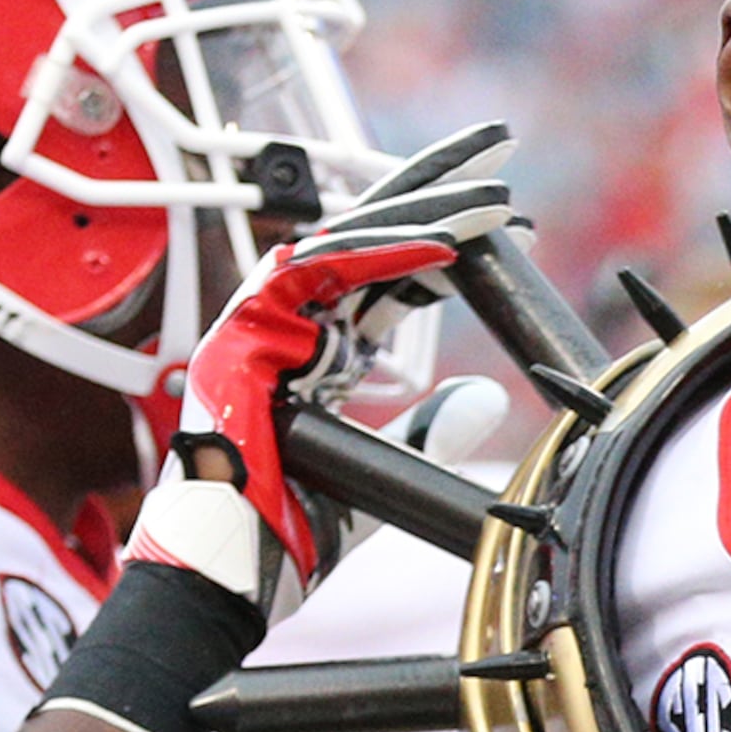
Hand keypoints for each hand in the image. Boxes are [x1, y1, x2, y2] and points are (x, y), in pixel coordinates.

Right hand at [131, 133, 512, 626]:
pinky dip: (384, 258)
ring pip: (349, 239)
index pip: (382, 266)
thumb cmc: (285, 542)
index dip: (443, 232)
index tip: (506, 213)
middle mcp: (281, 325)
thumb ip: (427, 431)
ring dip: (425, 211)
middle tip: (500, 145)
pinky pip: (319, 278)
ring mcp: (255, 326)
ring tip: (496, 195)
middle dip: (435, 183)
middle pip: (366, 231)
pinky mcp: (240, 339)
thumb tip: (487, 397)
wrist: (223, 586)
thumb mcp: (380, 474)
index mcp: (309, 349)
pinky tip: (447, 246)